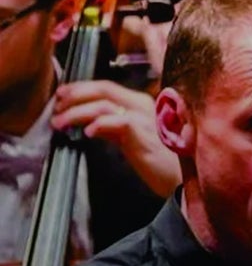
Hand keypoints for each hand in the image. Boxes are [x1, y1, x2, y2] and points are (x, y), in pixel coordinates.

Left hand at [52, 81, 179, 196]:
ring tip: (61, 122)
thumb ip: (113, 128)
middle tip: (56, 105)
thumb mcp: (131, 140)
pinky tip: (87, 132)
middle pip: (103, 88)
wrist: (179, 178)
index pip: (107, 87)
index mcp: (140, 104)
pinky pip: (118, 121)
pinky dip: (99, 124)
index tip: (62, 95)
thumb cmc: (159, 161)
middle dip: (75, 95)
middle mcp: (142, 105)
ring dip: (77, 112)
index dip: (81, 88)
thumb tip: (90, 123)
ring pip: (104, 104)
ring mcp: (144, 117)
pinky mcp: (144, 133)